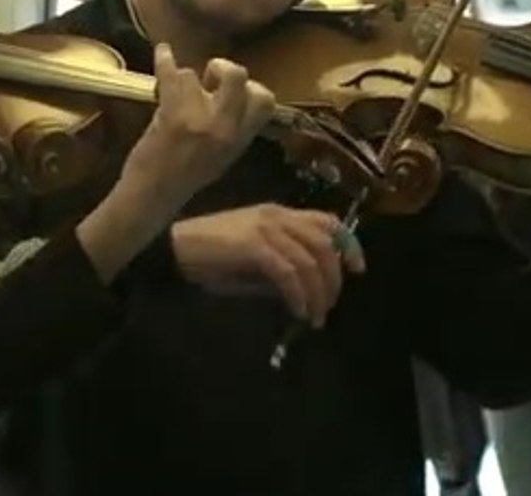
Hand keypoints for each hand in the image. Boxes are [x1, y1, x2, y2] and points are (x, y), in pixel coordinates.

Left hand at [76, 44, 275, 280]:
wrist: (152, 197)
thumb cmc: (182, 179)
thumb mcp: (221, 157)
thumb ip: (230, 129)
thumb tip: (231, 97)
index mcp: (239, 140)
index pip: (265, 100)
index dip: (251, 87)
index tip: (231, 93)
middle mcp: (225, 128)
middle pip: (239, 76)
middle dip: (224, 69)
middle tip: (209, 80)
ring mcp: (199, 120)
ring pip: (194, 75)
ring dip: (181, 80)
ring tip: (172, 94)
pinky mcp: (172, 115)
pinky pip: (171, 75)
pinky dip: (164, 59)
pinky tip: (163, 51)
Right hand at [171, 204, 365, 326]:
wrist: (173, 249)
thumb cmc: (208, 256)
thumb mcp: (250, 255)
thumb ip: (279, 262)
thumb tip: (307, 288)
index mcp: (277, 213)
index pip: (327, 221)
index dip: (349, 244)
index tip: (357, 270)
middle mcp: (276, 216)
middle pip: (325, 244)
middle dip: (334, 279)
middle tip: (329, 306)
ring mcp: (265, 229)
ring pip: (310, 260)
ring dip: (318, 293)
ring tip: (314, 317)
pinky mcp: (254, 246)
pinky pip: (289, 273)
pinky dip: (298, 295)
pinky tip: (297, 312)